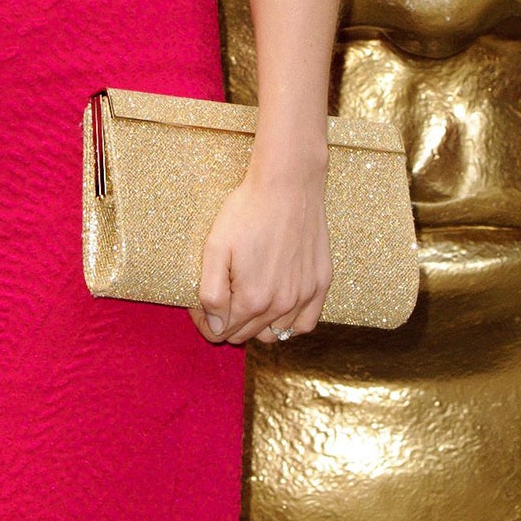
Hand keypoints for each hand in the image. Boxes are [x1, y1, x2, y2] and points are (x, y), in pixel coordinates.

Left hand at [192, 153, 330, 346]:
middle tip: (219, 297)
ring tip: (246, 298)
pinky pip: (304, 324)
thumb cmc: (247, 211)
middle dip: (227, 322)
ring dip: (256, 324)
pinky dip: (289, 324)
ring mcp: (304, 296)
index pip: (221, 331)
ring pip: (273, 334)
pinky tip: (277, 307)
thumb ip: (211, 293)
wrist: (288, 185)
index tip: (199, 305)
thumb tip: (214, 326)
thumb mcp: (215, 247)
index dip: (204, 321)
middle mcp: (281, 305)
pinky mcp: (321, 284)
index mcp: (252, 299)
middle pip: (245, 335)